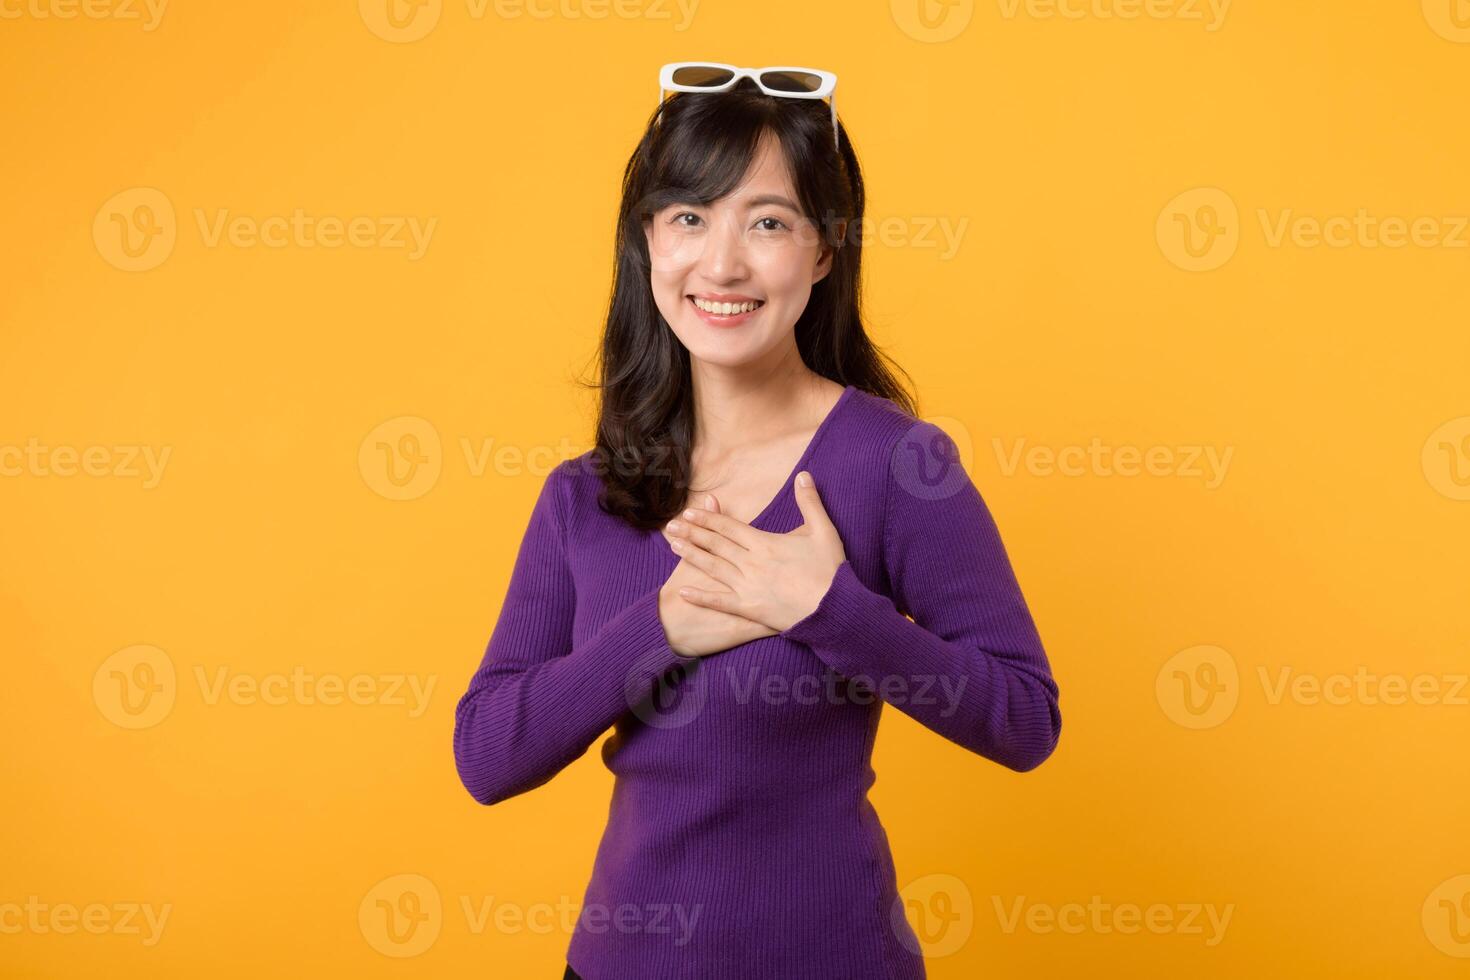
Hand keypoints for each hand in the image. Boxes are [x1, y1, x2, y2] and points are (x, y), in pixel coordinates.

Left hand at [663, 470, 845, 632]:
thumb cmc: (830, 570)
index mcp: (764, 542)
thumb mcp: (823, 530)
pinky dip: (701, 597)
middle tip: (670, 526)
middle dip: (691, 533)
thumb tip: (804, 474)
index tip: (689, 512)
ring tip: (672, 547)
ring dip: (691, 556)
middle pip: (715, 544)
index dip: (707, 518)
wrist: (834, 608)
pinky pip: (719, 602)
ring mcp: (747, 586)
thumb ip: (810, 502)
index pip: (728, 527)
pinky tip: (682, 592)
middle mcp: (750, 562)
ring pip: (712, 568)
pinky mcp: (749, 608)